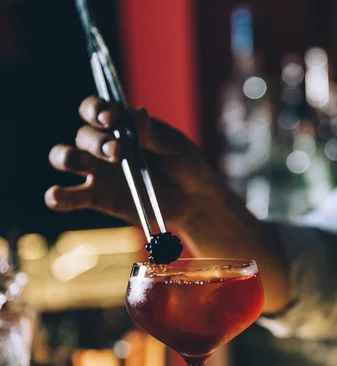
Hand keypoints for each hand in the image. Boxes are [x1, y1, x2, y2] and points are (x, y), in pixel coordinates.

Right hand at [47, 96, 291, 312]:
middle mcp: (103, 144)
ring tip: (88, 165)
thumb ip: (154, 134)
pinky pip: (71, 196)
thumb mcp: (176, 147)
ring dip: (70, 157)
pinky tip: (56, 196)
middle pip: (84, 134)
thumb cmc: (186, 165)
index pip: (96, 109)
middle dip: (97, 141)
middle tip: (117, 152)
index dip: (97, 110)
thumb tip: (138, 112)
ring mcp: (98, 171)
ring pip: (65, 157)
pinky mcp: (97, 197)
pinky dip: (59, 196)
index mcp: (122, 125)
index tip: (111, 119)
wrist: (195, 199)